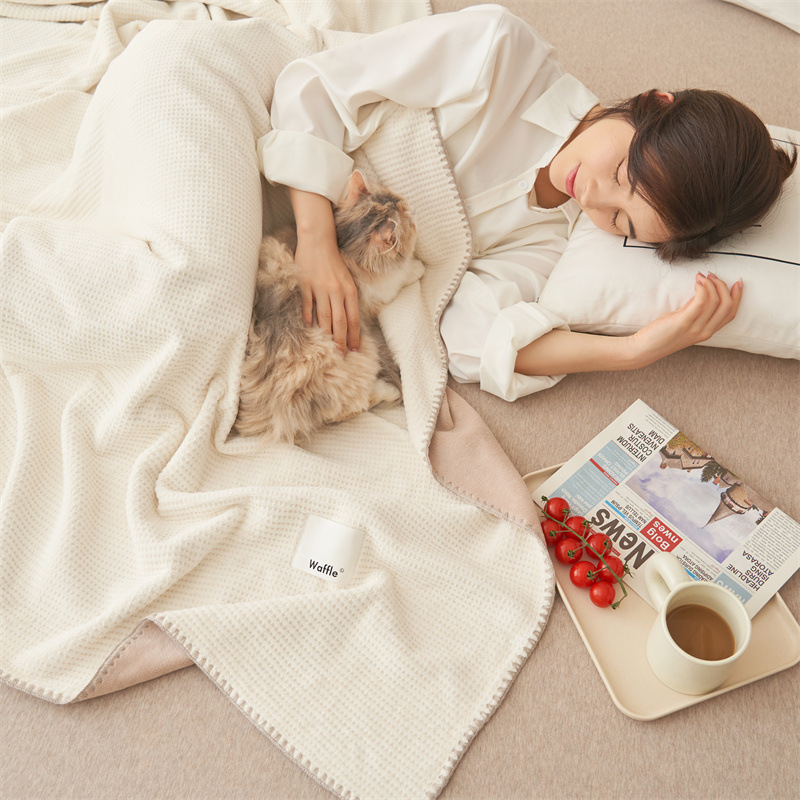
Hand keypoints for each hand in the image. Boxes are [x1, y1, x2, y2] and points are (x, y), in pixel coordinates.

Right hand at [288, 187, 359, 352]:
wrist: (318, 240)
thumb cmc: (334, 261)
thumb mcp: (347, 279)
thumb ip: (347, 299)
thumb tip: (348, 321)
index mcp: (349, 290)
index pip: (353, 319)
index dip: (354, 336)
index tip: (354, 349)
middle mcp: (336, 291)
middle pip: (340, 322)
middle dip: (341, 341)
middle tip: (341, 356)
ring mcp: (319, 288)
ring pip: (324, 318)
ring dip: (326, 335)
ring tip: (327, 348)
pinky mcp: (305, 284)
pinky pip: (307, 305)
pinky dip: (308, 317)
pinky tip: (309, 328)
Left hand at [628, 272, 742, 366]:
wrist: (645, 348)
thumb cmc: (662, 333)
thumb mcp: (684, 320)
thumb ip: (695, 309)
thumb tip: (703, 291)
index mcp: (707, 332)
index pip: (731, 313)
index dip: (738, 296)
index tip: (738, 282)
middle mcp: (705, 332)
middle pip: (727, 306)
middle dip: (723, 286)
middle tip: (711, 275)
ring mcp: (695, 328)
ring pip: (715, 302)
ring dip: (711, 284)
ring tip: (701, 276)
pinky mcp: (683, 323)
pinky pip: (701, 302)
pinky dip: (702, 288)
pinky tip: (696, 282)